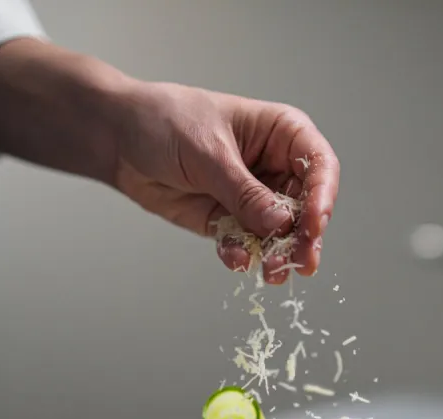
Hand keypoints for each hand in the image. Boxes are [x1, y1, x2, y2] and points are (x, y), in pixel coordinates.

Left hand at [112, 83, 339, 283]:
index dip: (322, 196)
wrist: (120, 139)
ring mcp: (254, 197)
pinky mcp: (230, 220)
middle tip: (302, 263)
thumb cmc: (166, 122)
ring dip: (278, 254)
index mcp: (282, 134)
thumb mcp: (209, 153)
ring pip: (280, 233)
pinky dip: (244, 255)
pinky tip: (237, 259)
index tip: (313, 225)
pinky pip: (247, 244)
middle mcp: (275, 167)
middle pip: (306, 207)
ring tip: (272, 272)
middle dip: (304, 237)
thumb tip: (280, 225)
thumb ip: (245, 192)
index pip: (319, 166)